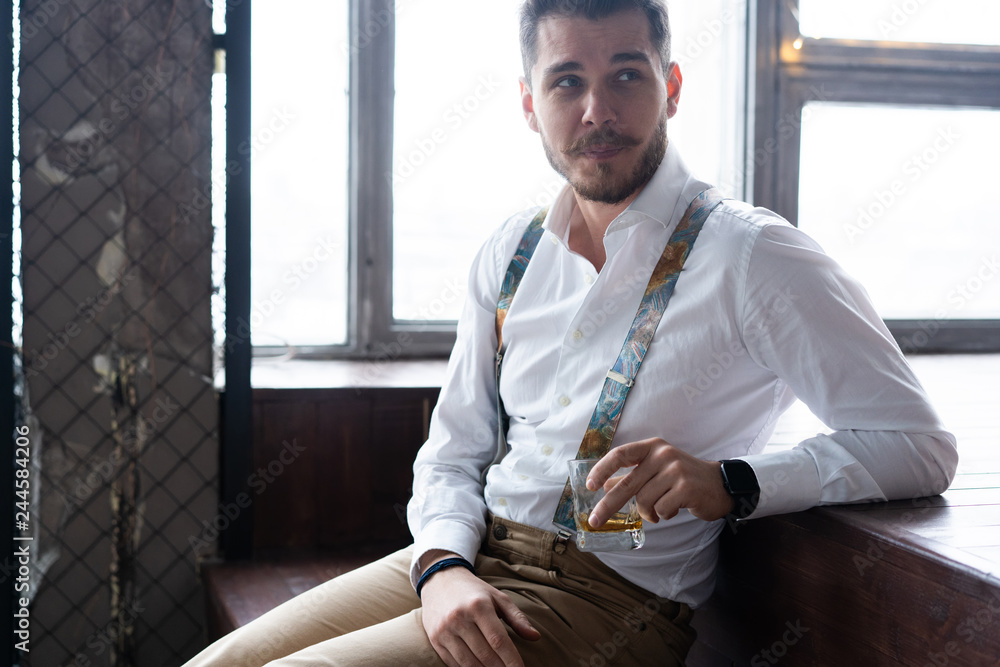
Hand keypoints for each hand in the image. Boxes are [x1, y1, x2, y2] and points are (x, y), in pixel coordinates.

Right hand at [420, 557, 540, 666]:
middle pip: (485, 654)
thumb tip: (535, 637)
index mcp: (478, 606)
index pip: (498, 641)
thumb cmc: (474, 591)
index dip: (511, 660)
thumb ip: (517, 618)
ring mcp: (444, 630)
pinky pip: (454, 663)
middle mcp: (459, 618)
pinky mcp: (435, 639)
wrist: (440, 580)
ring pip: (469, 663)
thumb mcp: (497, 598)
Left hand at [587, 438, 733, 526]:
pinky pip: (661, 509)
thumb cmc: (684, 478)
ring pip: (644, 501)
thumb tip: (605, 486)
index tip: (589, 485)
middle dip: (608, 505)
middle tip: (594, 521)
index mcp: (652, 447)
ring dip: (649, 513)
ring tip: (661, 510)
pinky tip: (674, 510)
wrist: (720, 485)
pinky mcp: (686, 487)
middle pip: (627, 484)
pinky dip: (664, 515)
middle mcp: (662, 454)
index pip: (620, 454)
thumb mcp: (657, 471)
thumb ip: (633, 476)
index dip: (602, 469)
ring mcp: (675, 470)